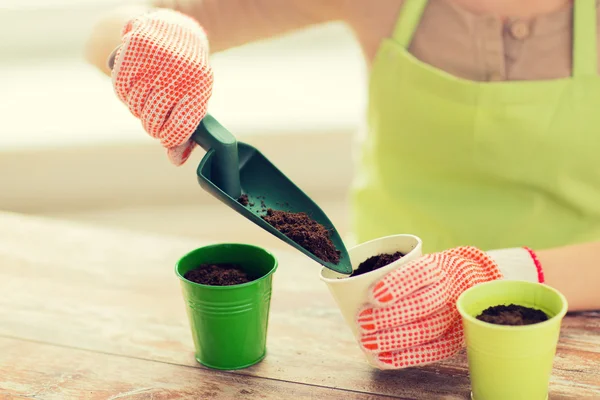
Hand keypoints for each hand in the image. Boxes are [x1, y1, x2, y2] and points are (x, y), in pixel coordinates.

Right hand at [111, 9, 212, 164]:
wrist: (180, 32)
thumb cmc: (189, 77)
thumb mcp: (194, 102)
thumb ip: (186, 133)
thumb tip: (175, 161)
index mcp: (198, 88)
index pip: (179, 128)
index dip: (169, 139)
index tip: (167, 136)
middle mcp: (177, 73)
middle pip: (153, 120)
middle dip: (152, 125)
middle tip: (155, 117)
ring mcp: (155, 60)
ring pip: (134, 106)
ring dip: (137, 109)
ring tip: (147, 97)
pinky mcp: (135, 49)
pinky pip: (120, 88)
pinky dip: (125, 94)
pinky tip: (135, 86)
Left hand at [356, 247, 502, 368]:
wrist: (465, 283)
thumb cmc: (424, 274)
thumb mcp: (411, 261)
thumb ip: (385, 270)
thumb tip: (343, 282)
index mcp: (436, 267)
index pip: (419, 273)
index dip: (396, 285)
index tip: (371, 295)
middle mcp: (448, 291)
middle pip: (421, 306)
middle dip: (388, 317)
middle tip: (361, 320)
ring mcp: (454, 317)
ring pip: (426, 330)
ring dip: (393, 339)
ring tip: (366, 341)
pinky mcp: (454, 339)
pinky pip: (432, 352)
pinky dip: (405, 357)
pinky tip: (382, 358)